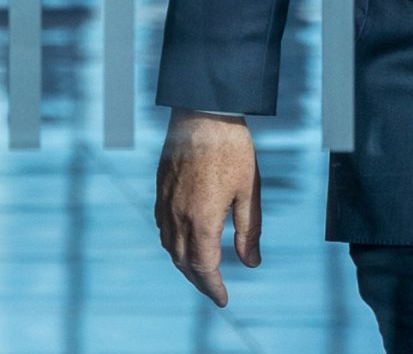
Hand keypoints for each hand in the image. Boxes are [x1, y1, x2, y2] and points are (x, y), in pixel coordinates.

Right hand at [155, 111, 260, 305]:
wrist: (204, 111)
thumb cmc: (232, 149)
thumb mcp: (249, 191)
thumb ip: (250, 230)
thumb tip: (251, 263)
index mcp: (202, 220)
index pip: (204, 267)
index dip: (213, 287)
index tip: (223, 300)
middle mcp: (178, 215)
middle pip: (184, 262)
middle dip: (199, 281)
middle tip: (213, 290)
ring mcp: (166, 201)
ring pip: (169, 245)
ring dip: (183, 263)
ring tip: (199, 270)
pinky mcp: (161, 187)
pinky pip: (161, 225)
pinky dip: (172, 242)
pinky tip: (182, 239)